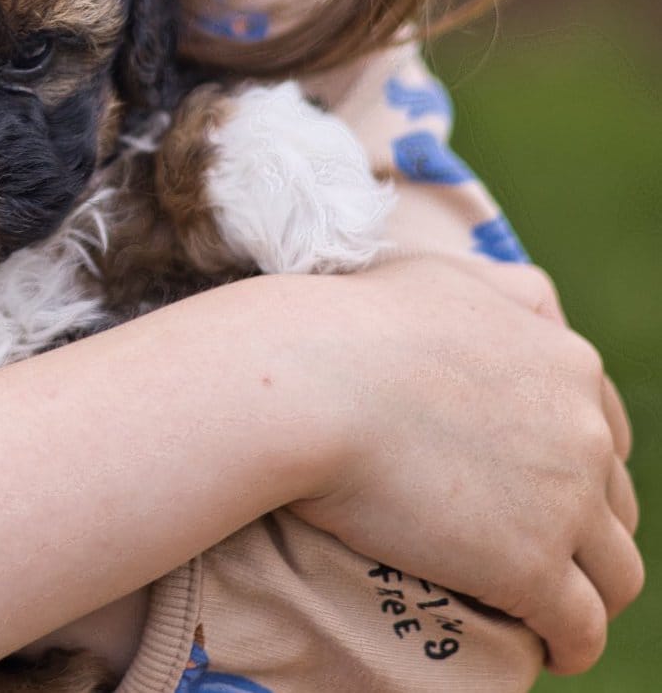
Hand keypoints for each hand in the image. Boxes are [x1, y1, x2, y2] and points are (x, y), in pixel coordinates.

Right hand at [286, 254, 643, 675]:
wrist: (307, 380)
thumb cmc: (348, 319)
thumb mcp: (442, 274)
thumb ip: (504, 289)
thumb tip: (539, 306)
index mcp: (566, 358)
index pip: (605, 428)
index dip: (572, 463)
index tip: (532, 484)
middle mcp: (582, 428)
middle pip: (613, 501)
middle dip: (581, 526)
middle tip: (525, 540)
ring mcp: (564, 501)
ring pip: (616, 571)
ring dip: (588, 591)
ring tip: (545, 607)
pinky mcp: (532, 566)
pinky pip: (582, 626)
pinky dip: (571, 643)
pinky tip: (546, 648)